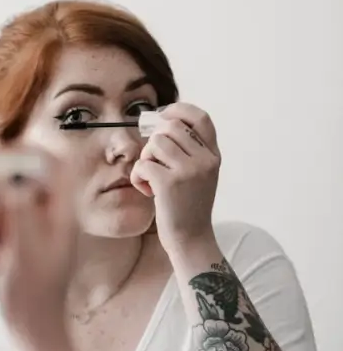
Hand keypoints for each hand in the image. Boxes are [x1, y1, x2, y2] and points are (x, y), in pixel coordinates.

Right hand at [0, 147, 83, 350]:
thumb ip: (16, 208)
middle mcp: (46, 212)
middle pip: (14, 181)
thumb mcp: (24, 248)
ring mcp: (27, 224)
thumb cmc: (35, 295)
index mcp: (62, 210)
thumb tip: (5, 174)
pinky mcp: (10, 237)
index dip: (25, 154)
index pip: (50, 163)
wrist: (30, 332)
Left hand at [130, 103, 220, 250]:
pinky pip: (142, 164)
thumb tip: (160, 120)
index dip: (179, 110)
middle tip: (155, 162)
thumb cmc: (188, 206)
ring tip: (152, 179)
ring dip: (146, 160)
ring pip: (154, 143)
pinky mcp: (170, 183)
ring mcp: (189, 170)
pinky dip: (138, 177)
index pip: (201, 117)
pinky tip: (148, 191)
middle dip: (154, 142)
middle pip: (169, 127)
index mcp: (213, 155)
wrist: (191, 239)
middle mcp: (205, 160)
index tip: (163, 115)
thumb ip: (189, 149)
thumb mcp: (199, 174)